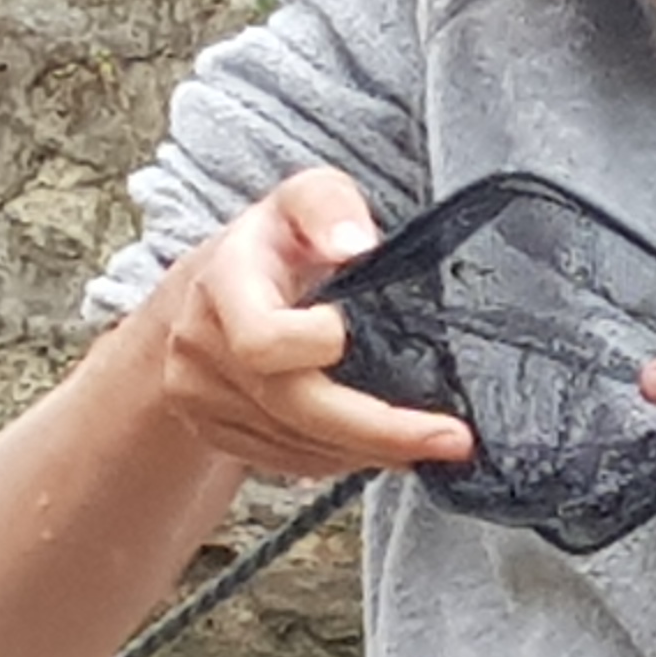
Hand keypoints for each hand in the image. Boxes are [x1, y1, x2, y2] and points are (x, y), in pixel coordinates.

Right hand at [148, 167, 475, 480]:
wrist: (208, 290)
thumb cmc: (275, 240)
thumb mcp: (305, 196)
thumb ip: (329, 206)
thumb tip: (354, 243)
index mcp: (224, 283)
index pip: (262, 339)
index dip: (318, 344)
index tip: (359, 329)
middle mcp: (202, 345)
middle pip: (292, 406)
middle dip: (379, 428)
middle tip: (454, 440)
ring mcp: (201, 395)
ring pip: (295, 444)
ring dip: (370, 449)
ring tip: (431, 442)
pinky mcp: (215, 431)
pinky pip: (287, 460)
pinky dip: (341, 456)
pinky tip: (381, 443)